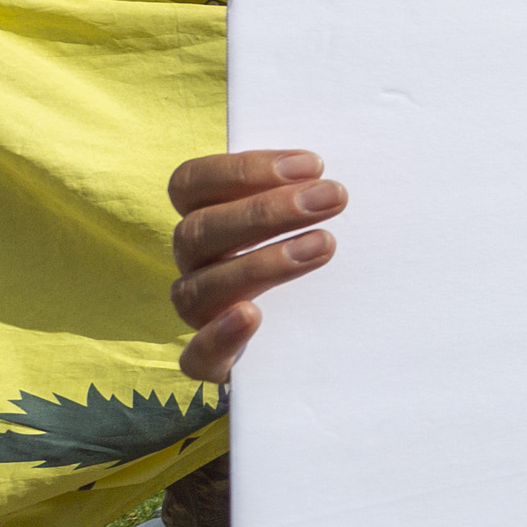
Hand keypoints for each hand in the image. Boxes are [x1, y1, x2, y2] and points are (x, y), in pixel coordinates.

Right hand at [166, 150, 344, 381]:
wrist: (327, 336)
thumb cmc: (320, 254)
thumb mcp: (314, 218)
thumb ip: (310, 191)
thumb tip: (336, 173)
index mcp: (207, 219)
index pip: (190, 184)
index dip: (243, 169)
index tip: (312, 165)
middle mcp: (196, 263)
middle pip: (199, 230)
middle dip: (266, 211)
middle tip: (333, 197)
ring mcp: (201, 313)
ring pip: (200, 287)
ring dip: (262, 263)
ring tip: (324, 246)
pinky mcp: (214, 362)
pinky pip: (196, 357)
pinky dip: (218, 336)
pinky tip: (251, 316)